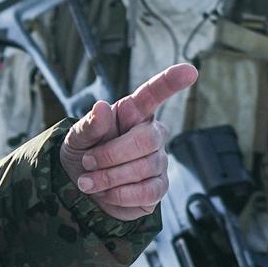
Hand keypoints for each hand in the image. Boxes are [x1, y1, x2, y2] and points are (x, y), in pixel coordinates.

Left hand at [59, 62, 196, 220]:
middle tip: (88, 162)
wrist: (83, 188)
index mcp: (134, 113)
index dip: (171, 82)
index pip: (155, 93)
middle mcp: (152, 133)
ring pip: (144, 168)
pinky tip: (106, 193)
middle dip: (111, 155)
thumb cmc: (85, 152)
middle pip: (146, 139)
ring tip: (89, 181)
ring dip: (109, 178)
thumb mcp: (78, 137)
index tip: (189, 71)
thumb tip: (101, 107)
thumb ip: (89, 125)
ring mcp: (159, 161)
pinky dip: (120, 195)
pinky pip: (147, 192)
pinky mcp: (159, 187)